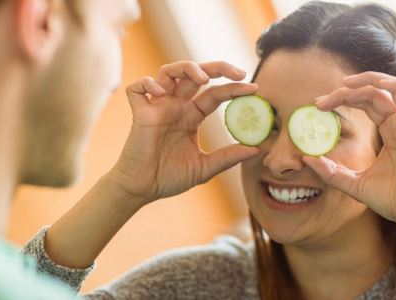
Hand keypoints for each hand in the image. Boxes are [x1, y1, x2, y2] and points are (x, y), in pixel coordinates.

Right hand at [110, 61, 259, 205]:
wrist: (143, 189)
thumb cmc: (170, 178)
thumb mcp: (205, 167)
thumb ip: (228, 157)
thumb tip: (257, 149)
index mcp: (192, 116)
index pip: (215, 94)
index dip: (234, 89)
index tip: (254, 89)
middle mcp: (176, 107)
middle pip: (196, 74)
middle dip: (218, 68)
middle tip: (240, 73)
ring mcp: (157, 107)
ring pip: (169, 72)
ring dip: (187, 68)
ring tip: (203, 78)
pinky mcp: (138, 113)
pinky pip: (137, 89)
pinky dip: (148, 84)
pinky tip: (161, 93)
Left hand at [303, 71, 395, 224]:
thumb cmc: (388, 199)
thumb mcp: (351, 182)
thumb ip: (330, 171)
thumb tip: (305, 159)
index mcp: (388, 132)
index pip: (364, 104)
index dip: (342, 100)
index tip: (318, 106)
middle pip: (374, 94)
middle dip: (346, 92)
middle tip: (321, 101)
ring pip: (394, 89)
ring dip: (370, 81)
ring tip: (344, 84)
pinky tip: (378, 85)